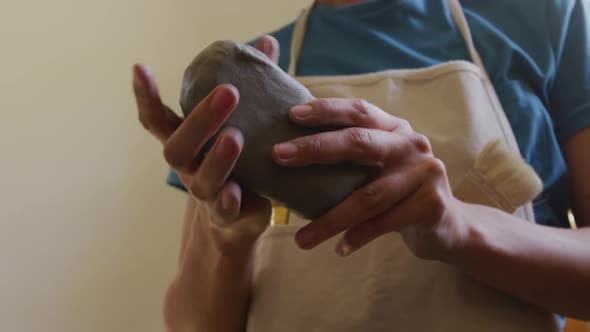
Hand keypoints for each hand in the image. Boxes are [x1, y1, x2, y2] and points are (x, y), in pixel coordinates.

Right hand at [133, 35, 279, 253]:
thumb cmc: (239, 162)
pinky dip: (228, 201)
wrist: (238, 221)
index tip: (139, 67)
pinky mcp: (227, 216)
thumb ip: (253, 86)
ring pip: (202, 178)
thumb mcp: (243, 124)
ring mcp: (206, 193)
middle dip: (201, 119)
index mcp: (188, 143)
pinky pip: (222, 211)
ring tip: (234, 137)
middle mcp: (190, 167)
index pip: (157, 120)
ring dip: (217, 158)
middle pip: (179, 146)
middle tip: (229, 92)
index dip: (146, 97)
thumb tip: (265, 42)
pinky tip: (236, 191)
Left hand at [272, 98, 465, 260]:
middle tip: (278, 156)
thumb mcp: (379, 166)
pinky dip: (358, 237)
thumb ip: (351, 157)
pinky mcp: (432, 204)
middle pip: (358, 142)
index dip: (325, 110)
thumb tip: (291, 154)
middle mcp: (410, 144)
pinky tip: (339, 249)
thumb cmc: (398, 192)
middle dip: (315, 148)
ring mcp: (424, 172)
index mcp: (394, 128)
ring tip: (302, 239)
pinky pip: (384, 223)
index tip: (291, 115)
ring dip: (330, 219)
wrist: (447, 225)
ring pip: (367, 196)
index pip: (358, 110)